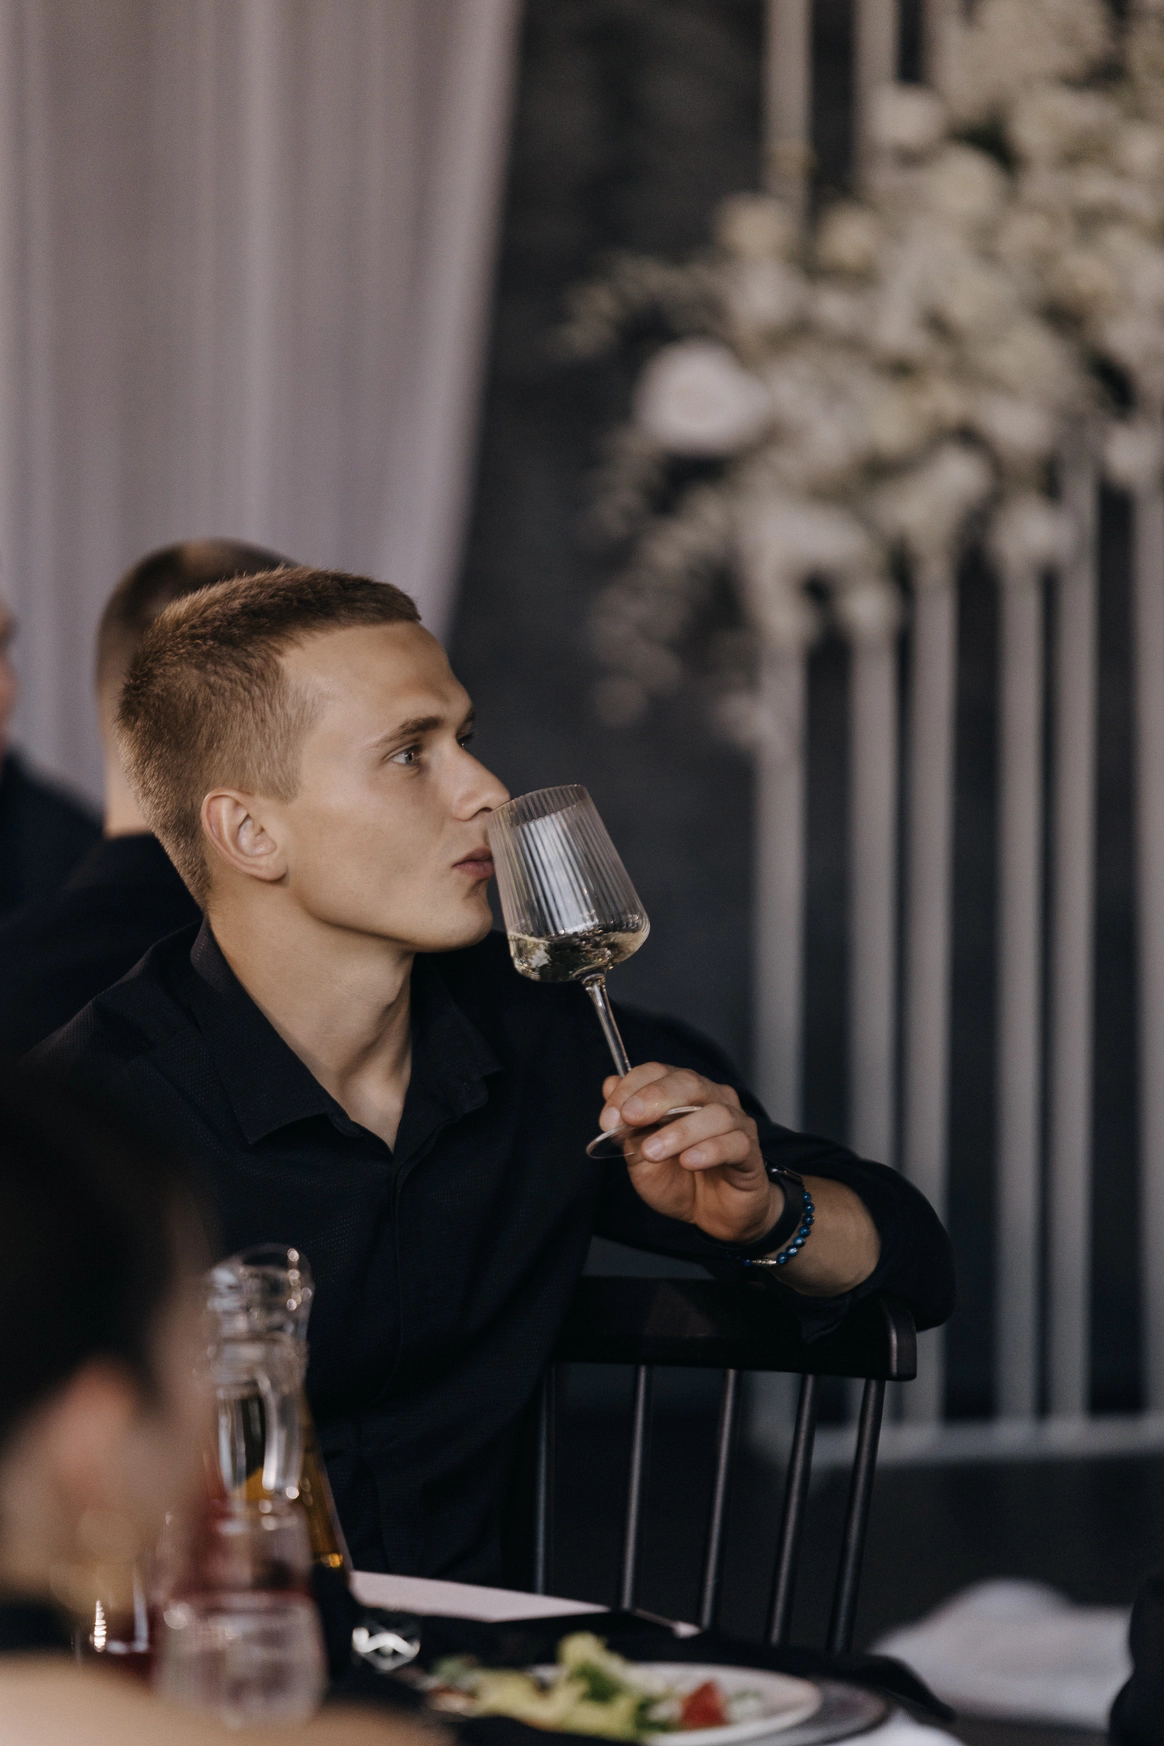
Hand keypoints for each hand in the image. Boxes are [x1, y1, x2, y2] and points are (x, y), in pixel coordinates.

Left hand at [599, 1063, 780, 1244]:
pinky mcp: (750, 1152)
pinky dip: (710, 1150)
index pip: (657, 1072)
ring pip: (714, 1113)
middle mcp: (711, 1099)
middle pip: (688, 1082)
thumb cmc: (679, 1180)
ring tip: (653, 1152)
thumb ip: (627, 1126)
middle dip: (656, 1097)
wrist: (713, 1216)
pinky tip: (689, 1161)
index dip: (630, 1089)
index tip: (609, 1118)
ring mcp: (735, 1123)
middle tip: (631, 1118)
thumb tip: (609, 1084)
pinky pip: (735, 1143)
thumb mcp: (641, 1158)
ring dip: (679, 1131)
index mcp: (682, 1093)